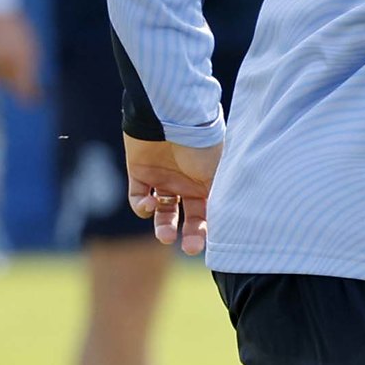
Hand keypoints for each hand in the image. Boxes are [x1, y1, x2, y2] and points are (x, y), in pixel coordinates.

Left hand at [124, 135, 222, 255]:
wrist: (171, 116)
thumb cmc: (201, 144)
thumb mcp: (217, 173)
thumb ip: (218, 199)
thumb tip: (226, 228)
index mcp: (207, 180)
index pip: (206, 212)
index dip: (204, 230)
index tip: (202, 245)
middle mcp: (185, 181)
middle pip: (185, 216)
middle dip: (188, 234)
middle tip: (188, 248)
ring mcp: (162, 177)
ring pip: (161, 211)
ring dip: (163, 227)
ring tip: (165, 235)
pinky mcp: (139, 173)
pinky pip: (138, 199)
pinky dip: (142, 207)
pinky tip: (150, 204)